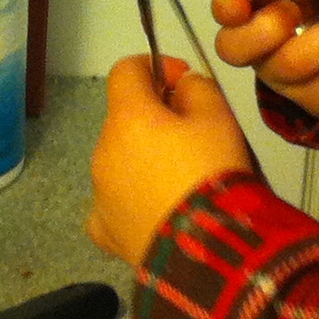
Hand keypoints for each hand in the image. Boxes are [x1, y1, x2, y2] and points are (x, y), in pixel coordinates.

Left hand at [87, 55, 253, 266]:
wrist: (208, 252)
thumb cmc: (214, 174)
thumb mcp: (220, 118)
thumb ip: (198, 88)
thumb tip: (181, 87)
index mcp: (128, 117)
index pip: (126, 69)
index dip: (155, 66)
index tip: (184, 81)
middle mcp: (102, 150)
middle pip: (124, 119)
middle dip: (154, 118)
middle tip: (195, 136)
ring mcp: (98, 193)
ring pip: (119, 161)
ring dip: (143, 159)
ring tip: (182, 181)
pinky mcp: (103, 230)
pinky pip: (113, 203)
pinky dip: (131, 200)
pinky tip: (156, 211)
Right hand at [211, 0, 318, 119]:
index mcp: (254, 15)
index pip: (223, 13)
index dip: (224, 8)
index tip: (238, 2)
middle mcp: (260, 52)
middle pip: (240, 50)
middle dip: (269, 26)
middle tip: (297, 10)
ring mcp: (286, 82)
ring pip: (294, 64)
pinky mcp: (317, 103)